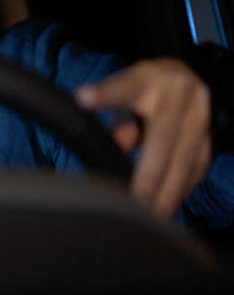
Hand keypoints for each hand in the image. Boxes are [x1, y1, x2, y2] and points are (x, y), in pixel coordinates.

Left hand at [74, 59, 210, 217]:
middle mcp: (177, 96)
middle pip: (162, 138)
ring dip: (168, 191)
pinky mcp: (211, 135)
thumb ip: (116, 120)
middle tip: (133, 204)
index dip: (104, 95)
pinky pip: (198, 167)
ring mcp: (199, 116)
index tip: (83, 99)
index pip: (123, 87)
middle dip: (148, 176)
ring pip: (186, 158)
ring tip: (152, 216)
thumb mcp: (121, 96)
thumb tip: (118, 149)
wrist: (182, 78)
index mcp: (145, 80)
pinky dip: (183, 189)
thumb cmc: (141, 91)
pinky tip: (170, 205)